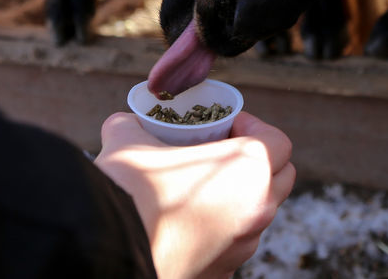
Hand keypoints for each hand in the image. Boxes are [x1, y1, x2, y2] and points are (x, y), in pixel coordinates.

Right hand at [95, 111, 295, 278]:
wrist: (107, 250)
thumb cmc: (128, 191)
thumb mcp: (129, 143)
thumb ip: (131, 126)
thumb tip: (123, 122)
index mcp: (250, 169)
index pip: (278, 142)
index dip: (255, 127)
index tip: (228, 125)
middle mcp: (257, 209)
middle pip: (280, 179)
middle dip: (260, 164)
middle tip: (224, 154)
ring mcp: (243, 246)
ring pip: (260, 215)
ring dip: (243, 200)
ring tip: (205, 190)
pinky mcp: (223, 274)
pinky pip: (234, 247)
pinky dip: (222, 234)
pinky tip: (191, 226)